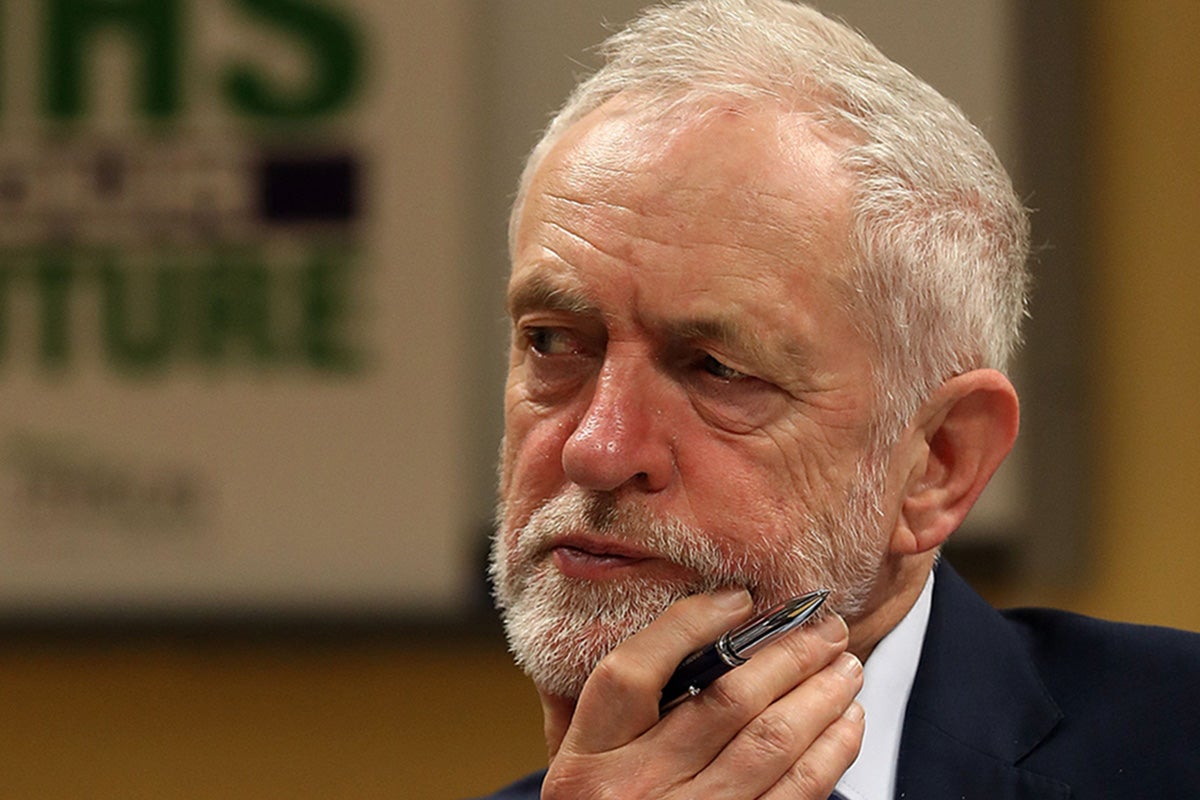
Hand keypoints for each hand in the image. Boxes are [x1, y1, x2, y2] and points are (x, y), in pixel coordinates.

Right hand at [539, 589, 864, 798]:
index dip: (689, 625)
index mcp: (585, 763)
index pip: (633, 672)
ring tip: (844, 666)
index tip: (738, 600)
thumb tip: (614, 625)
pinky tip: (846, 723)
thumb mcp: (570, 768)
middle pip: (723, 702)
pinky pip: (798, 792)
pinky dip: (831, 752)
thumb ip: (581, 707)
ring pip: (771, 742)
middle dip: (786, 653)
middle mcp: (634, 793)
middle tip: (822, 626)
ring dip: (820, 695)